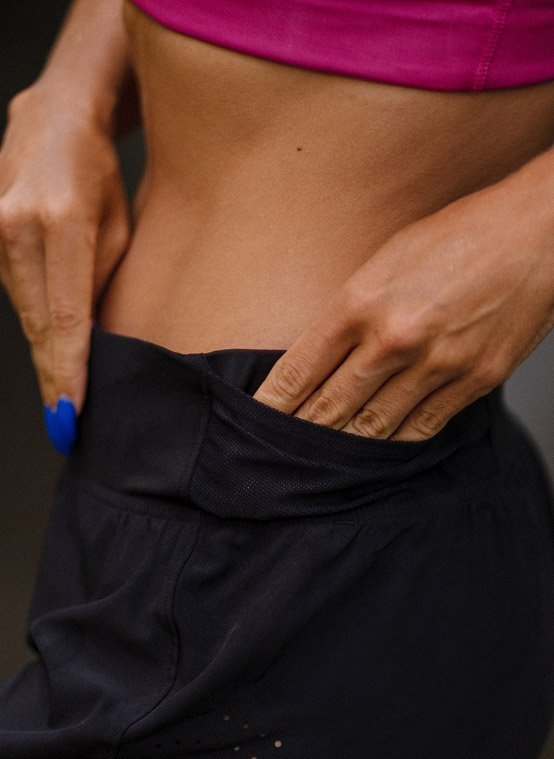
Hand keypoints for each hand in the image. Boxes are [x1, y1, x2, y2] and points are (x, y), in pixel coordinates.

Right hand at [0, 84, 130, 420]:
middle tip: (66, 427)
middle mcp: (16, 223)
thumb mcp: (120, 229)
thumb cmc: (101, 173)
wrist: (55, 116)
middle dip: (53, 377)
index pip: (65, 315)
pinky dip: (35, 319)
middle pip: (37, 321)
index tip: (69, 414)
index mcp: (61, 220)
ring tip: (64, 396)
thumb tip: (92, 342)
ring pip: (25, 309)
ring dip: (47, 349)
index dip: (67, 370)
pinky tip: (53, 348)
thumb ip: (99, 285)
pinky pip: (15, 290)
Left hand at [253, 145, 553, 440]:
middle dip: (301, 435)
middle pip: (331, 408)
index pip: (300, 369)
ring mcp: (437, 365)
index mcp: (362, 301)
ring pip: (374, 427)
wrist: (542, 231)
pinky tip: (379, 451)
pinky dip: (396, 443)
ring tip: (323, 464)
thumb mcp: (389, 254)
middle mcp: (394, 339)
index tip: (256, 422)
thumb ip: (355, 306)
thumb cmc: (463, 232)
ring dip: (345, 448)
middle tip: (278, 456)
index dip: (273, 404)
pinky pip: (422, 427)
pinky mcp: (474, 381)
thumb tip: (327, 353)